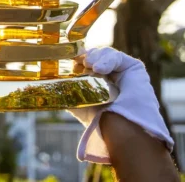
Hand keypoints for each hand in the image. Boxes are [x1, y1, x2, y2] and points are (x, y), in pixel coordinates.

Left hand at [69, 47, 172, 163]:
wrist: (120, 130)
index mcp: (97, 82)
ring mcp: (122, 71)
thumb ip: (67, 93)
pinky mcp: (134, 68)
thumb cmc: (101, 121)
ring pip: (105, 54)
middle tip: (79, 62)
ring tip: (89, 65)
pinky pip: (117, 57)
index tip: (68, 59)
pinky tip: (99, 69)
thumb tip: (50, 87)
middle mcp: (110, 75)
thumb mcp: (79, 104)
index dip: (77, 58)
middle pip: (95, 56)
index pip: (85, 62)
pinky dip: (107, 60)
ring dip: (95, 57)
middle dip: (86, 57)